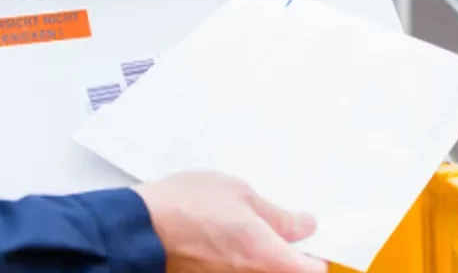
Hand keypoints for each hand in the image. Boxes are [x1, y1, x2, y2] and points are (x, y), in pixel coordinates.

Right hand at [134, 171, 326, 272]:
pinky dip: (239, 262)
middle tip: (284, 234)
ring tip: (246, 233)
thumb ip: (277, 215)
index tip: (315, 242)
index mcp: (267, 257)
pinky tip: (226, 242)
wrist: (138, 229)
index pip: (314, 271)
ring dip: (262, 259)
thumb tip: (303, 225)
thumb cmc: (183, 207)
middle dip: (290, 259)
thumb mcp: (238, 193)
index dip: (318, 256)